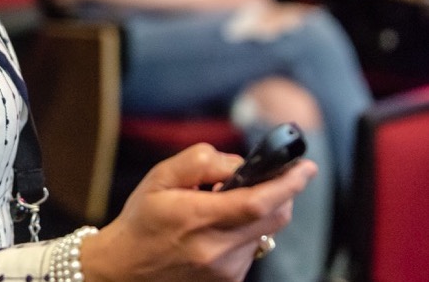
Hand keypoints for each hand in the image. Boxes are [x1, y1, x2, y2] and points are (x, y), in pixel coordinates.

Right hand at [80, 143, 316, 281]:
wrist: (126, 269)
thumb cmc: (142, 219)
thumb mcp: (160, 177)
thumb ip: (200, 162)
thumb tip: (237, 164)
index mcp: (197, 219)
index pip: (257, 203)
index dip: (287, 184)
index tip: (305, 167)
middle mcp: (217, 250)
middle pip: (273, 218)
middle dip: (283, 192)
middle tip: (277, 173)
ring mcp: (227, 270)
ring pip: (266, 232)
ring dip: (261, 210)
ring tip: (227, 201)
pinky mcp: (230, 281)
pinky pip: (253, 246)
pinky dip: (248, 228)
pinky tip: (220, 224)